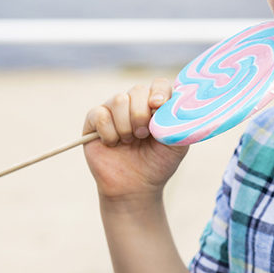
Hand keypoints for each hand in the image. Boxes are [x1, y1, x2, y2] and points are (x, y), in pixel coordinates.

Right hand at [82, 78, 187, 202]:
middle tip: (143, 135)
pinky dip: (109, 132)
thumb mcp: (177, 144)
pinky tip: (113, 144)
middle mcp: (135, 103)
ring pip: (118, 100)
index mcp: (156, 105)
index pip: (159, 84)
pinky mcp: (94, 121)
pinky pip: (99, 114)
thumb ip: (179, 122)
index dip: (159, 91)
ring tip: (129, 141)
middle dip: (141, 114)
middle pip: (138, 90)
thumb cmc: (158, 164)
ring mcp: (114, 110)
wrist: (135, 187)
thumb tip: (174, 103)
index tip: (158, 105)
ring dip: (126, 125)